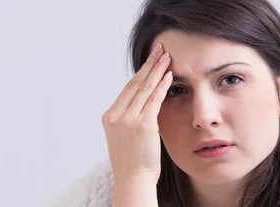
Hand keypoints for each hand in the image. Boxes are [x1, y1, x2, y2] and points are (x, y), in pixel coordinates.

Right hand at [101, 43, 171, 184]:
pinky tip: (169, 75)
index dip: (140, 73)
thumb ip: (131, 120)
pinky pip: (154, 100)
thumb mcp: (125, 138)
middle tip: (159, 49)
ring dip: (158, 70)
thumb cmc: (133, 164)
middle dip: (149, 64)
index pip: (127, 89)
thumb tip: (144, 107)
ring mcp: (128, 119)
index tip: (150, 61)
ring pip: (145, 88)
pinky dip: (162, 86)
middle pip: (135, 83)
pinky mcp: (142, 125)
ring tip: (167, 56)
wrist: (133, 181)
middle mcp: (116, 115)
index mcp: (110, 117)